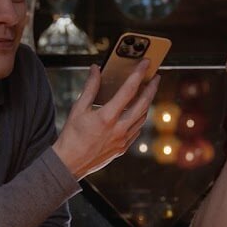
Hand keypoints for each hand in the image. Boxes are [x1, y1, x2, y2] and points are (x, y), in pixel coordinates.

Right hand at [53, 60, 159, 179]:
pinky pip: (137, 130)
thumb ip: (90, 88)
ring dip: (147, 103)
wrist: (70, 163)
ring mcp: (123, 140)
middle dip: (152, 88)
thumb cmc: (71, 135)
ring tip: (148, 91)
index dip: (139, 74)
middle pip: (143, 104)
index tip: (146, 63)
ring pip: (142, 118)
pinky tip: (137, 111)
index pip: (128, 90)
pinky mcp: (123, 148)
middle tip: (156, 76)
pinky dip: (139, 117)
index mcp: (107, 117)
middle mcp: (118, 129)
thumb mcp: (78, 109)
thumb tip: (96, 69)